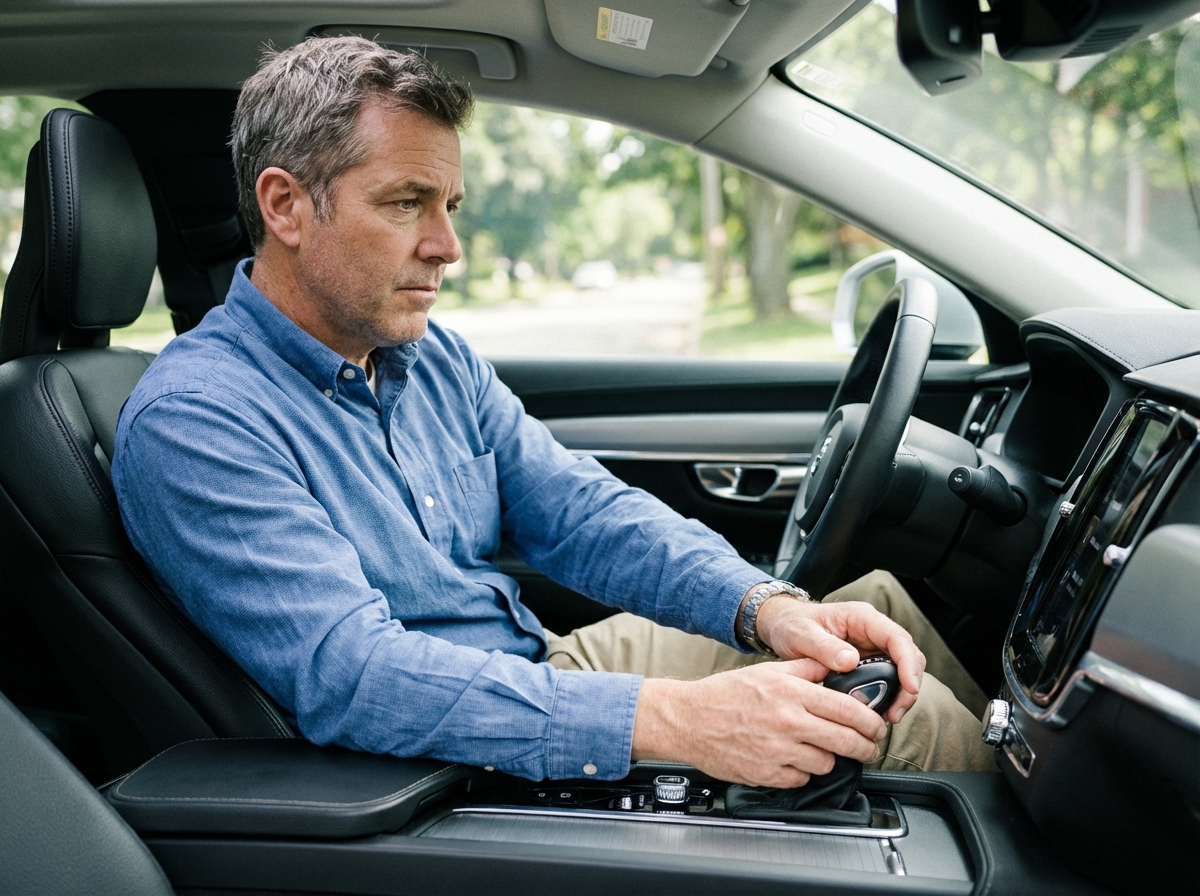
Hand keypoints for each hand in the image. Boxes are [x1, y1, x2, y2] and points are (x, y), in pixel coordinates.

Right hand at [632, 661, 887, 787]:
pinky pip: (801, 780)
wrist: (688, 719)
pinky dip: (801, 773)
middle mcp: (789, 723)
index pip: (849, 710)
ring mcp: (778, 752)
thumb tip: (835, 666)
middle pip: (847, 742)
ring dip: (827, 759)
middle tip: (867, 747)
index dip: (871, 722)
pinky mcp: (767, 774)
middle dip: (865, 747)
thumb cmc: (723, 694)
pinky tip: (791, 760)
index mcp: (792, 694)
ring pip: (826, 764)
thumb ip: (805, 668)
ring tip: (817, 749)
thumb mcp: (767, 670)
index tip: (877, 727)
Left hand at [756, 595, 924, 724]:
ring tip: (887, 717)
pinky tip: (875, 714)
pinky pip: (886, 681)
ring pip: (901, 671)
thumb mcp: (801, 633)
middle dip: (908, 686)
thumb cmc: (791, 624)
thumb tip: (850, 661)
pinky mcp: (867, 664)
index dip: (908, 663)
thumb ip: (823, 646)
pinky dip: (886, 698)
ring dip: (900, 695)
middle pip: (908, 657)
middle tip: (895, 713)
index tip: (909, 688)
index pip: (897, 637)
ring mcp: (872, 648)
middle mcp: (872, 631)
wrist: (782, 627)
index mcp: (861, 618)